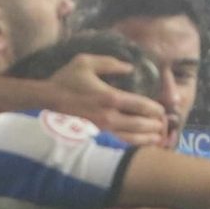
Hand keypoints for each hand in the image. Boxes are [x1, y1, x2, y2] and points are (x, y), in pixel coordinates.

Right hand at [47, 51, 167, 145]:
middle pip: (141, 124)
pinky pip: (119, 144)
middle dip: (156, 125)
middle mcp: (109, 116)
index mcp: (109, 97)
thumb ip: (110, 62)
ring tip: (159, 137)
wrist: (45, 101)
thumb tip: (130, 67)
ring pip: (132, 138)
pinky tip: (141, 145)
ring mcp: (103, 130)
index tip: (162, 110)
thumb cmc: (66, 80)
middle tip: (164, 124)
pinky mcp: (96, 137)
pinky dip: (133, 146)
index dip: (155, 108)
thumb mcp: (86, 62)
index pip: (140, 105)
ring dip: (148, 138)